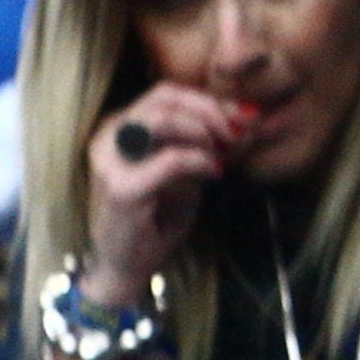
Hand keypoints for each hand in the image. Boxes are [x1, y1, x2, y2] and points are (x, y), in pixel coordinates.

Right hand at [83, 83, 245, 298]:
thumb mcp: (190, 169)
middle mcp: (108, 138)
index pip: (167, 94)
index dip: (208, 99)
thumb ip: (212, 140)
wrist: (129, 265)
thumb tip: (250, 114)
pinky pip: (170, 159)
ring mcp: (109, 163)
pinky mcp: (121, 190)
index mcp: (120, 127)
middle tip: (236, 132)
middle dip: (209, 109)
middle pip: (163, 97)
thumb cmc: (158, 215)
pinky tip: (214, 172)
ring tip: (222, 151)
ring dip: (202, 131)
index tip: (244, 116)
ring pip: (160, 119)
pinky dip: (200, 160)